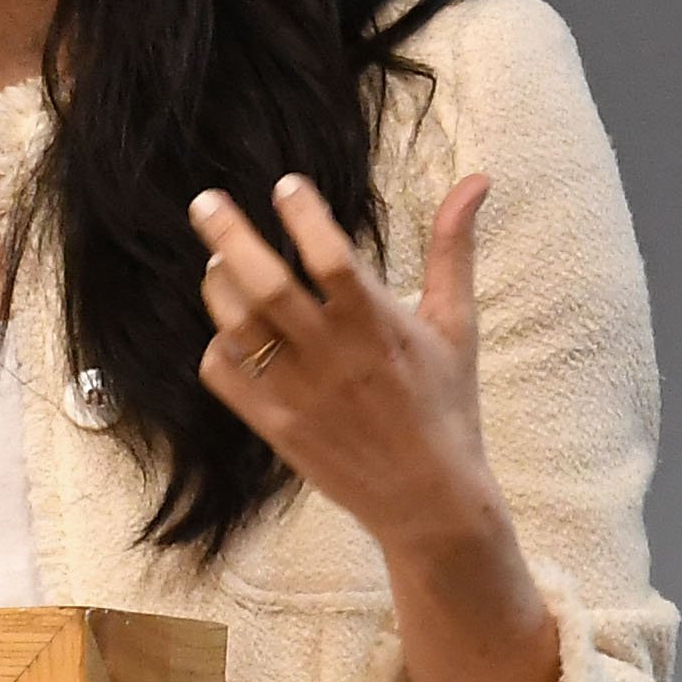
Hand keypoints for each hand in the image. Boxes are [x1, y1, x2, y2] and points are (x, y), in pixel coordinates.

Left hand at [190, 170, 561, 681]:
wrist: (429, 502)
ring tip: (217, 261)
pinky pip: (223, 374)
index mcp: (378, 327)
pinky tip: (227, 328)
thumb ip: (453, 248)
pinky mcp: (273, 426)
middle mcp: (332, 357)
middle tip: (204, 200)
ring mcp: (297, 394)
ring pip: (236, 325)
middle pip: (266, 284)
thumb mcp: (457, 324)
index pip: (330, 257)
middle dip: (229, 236)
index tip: (286, 184)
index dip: (303, 215)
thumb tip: (476, 179)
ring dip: (218, 285)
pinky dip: (216, 344)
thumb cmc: (445, 406)